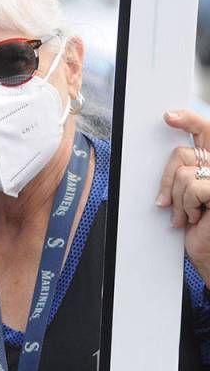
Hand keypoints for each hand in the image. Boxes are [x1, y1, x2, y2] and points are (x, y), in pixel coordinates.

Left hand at [157, 109, 209, 282]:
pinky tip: (195, 218)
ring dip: (176, 198)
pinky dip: (186, 205)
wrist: (209, 254)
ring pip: (182, 171)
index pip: (205, 132)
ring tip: (186, 215)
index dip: (188, 120)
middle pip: (186, 151)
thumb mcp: (186, 195)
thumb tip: (168, 156)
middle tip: (164, 196)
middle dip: (168, 175)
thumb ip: (183, 172)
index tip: (168, 116)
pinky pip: (192, 186)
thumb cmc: (199, 227)